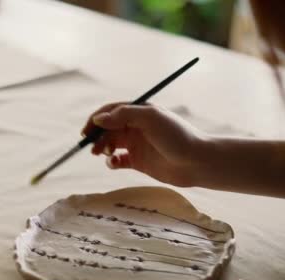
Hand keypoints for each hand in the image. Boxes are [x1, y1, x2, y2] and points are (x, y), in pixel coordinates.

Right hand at [81, 102, 204, 186]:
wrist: (196, 162)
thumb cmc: (177, 136)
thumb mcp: (150, 118)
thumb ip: (123, 115)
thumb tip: (98, 119)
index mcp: (139, 112)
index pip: (111, 111)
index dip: (96, 120)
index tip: (87, 131)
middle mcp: (136, 127)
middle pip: (107, 128)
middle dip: (96, 136)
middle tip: (92, 147)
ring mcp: (137, 145)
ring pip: (110, 144)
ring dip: (102, 148)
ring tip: (104, 154)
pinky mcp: (138, 162)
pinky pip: (118, 161)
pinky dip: (111, 162)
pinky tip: (114, 163)